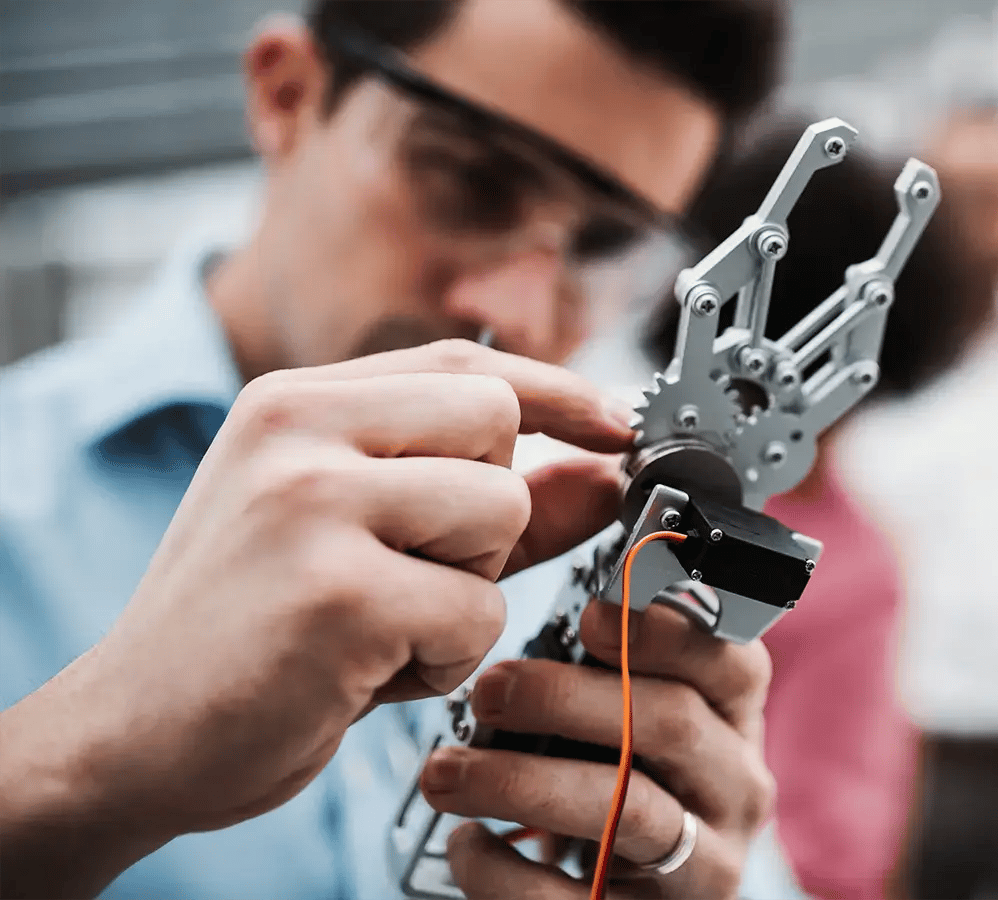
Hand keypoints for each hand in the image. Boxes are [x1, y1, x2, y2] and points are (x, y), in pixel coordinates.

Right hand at [0, 339, 632, 898]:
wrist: (133, 732)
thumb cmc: (250, 629)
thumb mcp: (357, 536)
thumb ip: (488, 497)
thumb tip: (602, 470)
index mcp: (294, 401)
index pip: (465, 363)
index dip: (557, 392)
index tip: (614, 424)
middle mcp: (297, 430)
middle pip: (497, 423)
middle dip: (491, 511)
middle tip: (415, 569)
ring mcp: (312, 504)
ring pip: (500, 513)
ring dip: (469, 589)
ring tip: (386, 623)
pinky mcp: (337, 593)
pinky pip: (478, 611)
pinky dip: (448, 657)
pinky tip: (371, 671)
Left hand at [420, 597, 776, 898]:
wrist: (626, 897)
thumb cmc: (613, 769)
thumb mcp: (622, 698)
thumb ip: (611, 622)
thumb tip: (595, 487)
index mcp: (733, 717)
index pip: (733, 661)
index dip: (667, 631)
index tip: (590, 615)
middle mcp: (735, 786)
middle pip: (669, 723)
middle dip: (565, 698)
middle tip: (486, 691)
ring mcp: (705, 864)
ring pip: (629, 811)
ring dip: (522, 783)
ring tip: (441, 772)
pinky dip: (506, 873)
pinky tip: (466, 845)